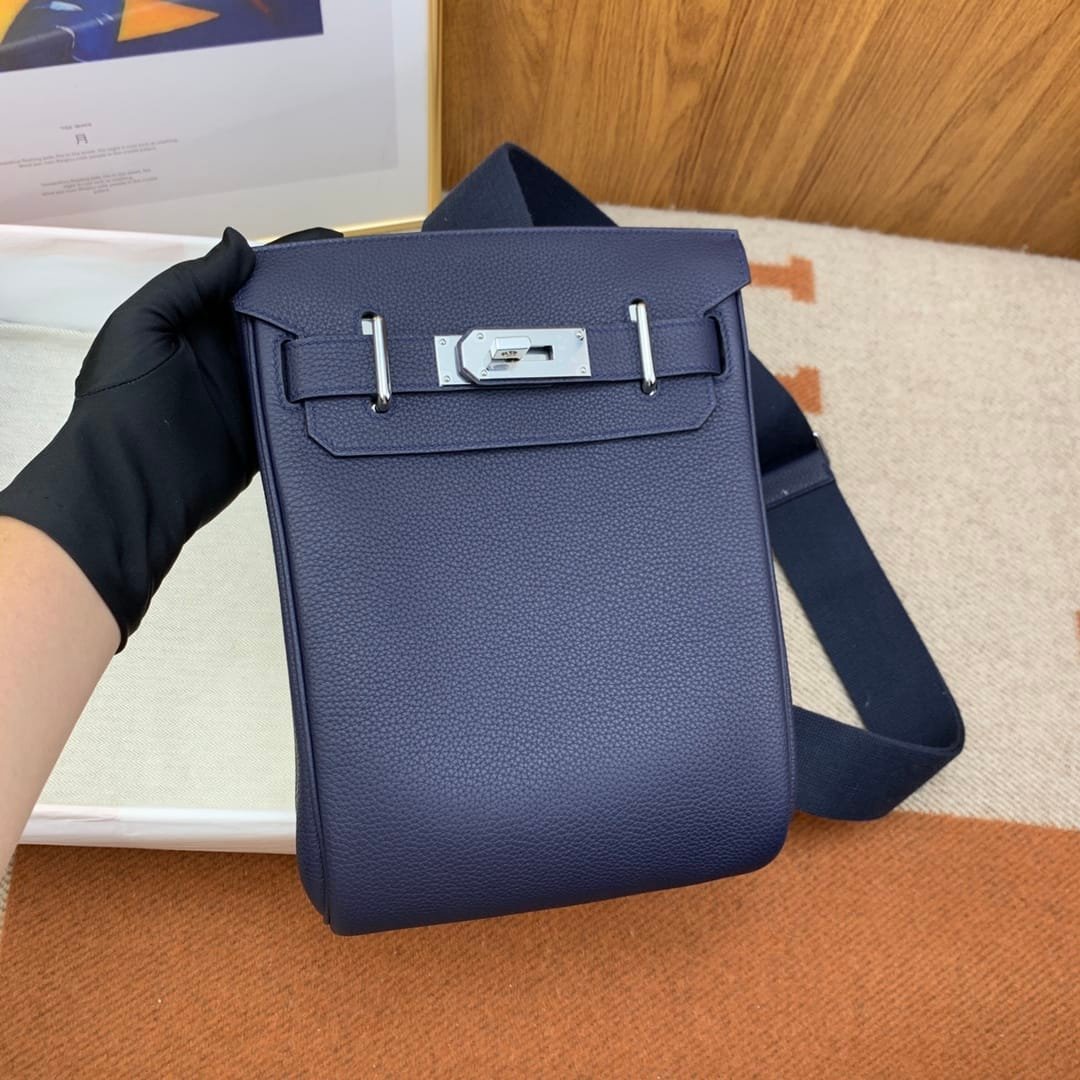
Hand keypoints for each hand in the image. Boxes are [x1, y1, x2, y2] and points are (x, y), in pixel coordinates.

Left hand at [0, 225, 338, 647]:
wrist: (129, 484)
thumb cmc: (123, 398)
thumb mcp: (145, 322)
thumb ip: (192, 282)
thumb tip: (241, 241)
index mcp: (199, 319)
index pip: (250, 279)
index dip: (287, 262)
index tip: (331, 246)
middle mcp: (230, 352)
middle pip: (283, 318)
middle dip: (319, 302)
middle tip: (367, 287)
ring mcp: (253, 393)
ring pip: (301, 360)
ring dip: (331, 346)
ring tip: (378, 326)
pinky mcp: (270, 431)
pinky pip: (305, 406)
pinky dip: (329, 394)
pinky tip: (363, 377)